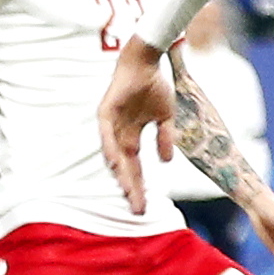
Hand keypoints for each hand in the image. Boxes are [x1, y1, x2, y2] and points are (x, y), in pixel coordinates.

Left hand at [95, 40, 174, 213]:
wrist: (146, 64)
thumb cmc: (154, 87)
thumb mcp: (165, 118)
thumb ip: (165, 138)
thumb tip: (167, 162)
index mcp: (133, 137)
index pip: (137, 167)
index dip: (141, 186)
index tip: (147, 205)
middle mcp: (120, 135)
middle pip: (126, 168)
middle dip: (133, 188)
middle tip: (138, 210)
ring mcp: (112, 125)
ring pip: (115, 156)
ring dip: (122, 174)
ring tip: (128, 193)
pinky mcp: (106, 113)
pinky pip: (107, 135)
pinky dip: (111, 149)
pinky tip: (116, 164)